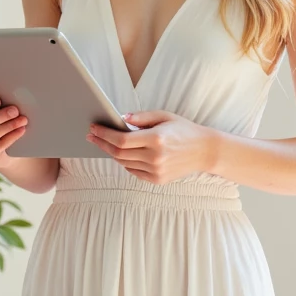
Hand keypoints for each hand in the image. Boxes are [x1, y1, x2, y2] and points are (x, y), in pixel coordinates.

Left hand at [87, 110, 216, 183]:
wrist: (204, 151)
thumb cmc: (184, 130)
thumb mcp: (164, 116)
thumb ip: (141, 117)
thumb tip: (121, 118)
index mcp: (156, 139)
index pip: (121, 140)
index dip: (104, 134)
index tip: (94, 128)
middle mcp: (155, 157)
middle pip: (119, 153)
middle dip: (102, 144)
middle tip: (92, 136)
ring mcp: (156, 171)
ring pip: (124, 163)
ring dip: (112, 153)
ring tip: (105, 143)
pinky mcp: (157, 179)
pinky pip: (133, 171)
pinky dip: (125, 162)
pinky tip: (122, 154)